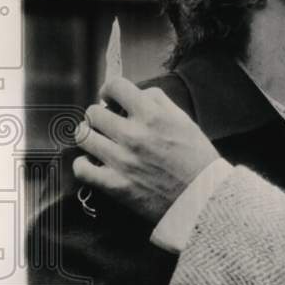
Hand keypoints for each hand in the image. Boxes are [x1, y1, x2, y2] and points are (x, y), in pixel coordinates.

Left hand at [72, 77, 218, 224]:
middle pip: (94, 112)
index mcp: (153, 116)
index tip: (110, 98)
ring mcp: (122, 161)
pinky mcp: (115, 185)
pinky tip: (93, 164)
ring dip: (89, 136)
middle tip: (107, 125)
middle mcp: (134, 135)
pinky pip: (81, 168)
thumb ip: (159, 102)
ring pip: (83, 136)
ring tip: (98, 142)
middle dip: (100, 116)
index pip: (116, 86)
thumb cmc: (197, 160)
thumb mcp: (185, 121)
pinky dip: (83, 165)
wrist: (203, 198)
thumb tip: (136, 94)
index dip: (109, 90)